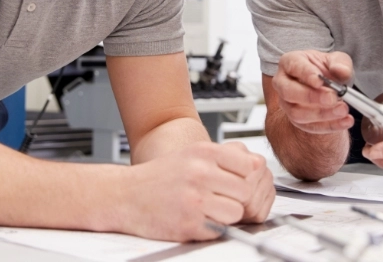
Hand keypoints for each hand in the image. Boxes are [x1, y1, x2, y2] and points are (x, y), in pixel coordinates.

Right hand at [121, 141, 274, 240]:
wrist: (125, 195)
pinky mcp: (189, 223)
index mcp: (204, 152)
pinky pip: (219, 229)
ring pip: (236, 212)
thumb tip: (258, 166)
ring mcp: (194, 199)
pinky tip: (197, 219)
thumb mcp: (192, 154)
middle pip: (246, 190)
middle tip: (223, 199)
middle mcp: (200, 172)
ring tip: (210, 210)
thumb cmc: (160, 176)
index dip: (247, 177)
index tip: (237, 182)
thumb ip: (224, 158)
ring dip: (228, 215)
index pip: (250, 164)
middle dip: (237, 198)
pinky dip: (212, 228)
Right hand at [272, 50, 354, 134]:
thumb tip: (341, 71)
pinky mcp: (296, 120)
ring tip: (342, 110)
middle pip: (288, 92)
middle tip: (332, 98)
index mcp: (290, 62)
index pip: (294, 66)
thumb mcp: (338, 60)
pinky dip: (329, 126)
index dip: (306, 74)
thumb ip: (341, 63)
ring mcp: (287, 103)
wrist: (329, 87)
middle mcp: (283, 83)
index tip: (320, 81)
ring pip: (297, 113)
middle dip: (311, 97)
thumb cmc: (328, 70)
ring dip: (322, 114)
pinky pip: (309, 127)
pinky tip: (345, 121)